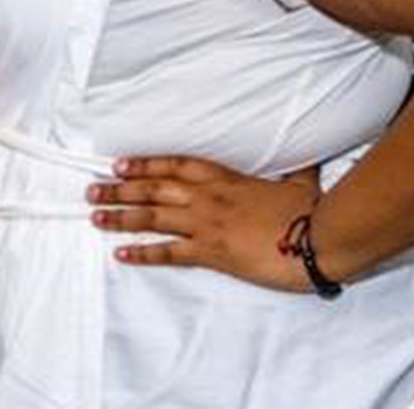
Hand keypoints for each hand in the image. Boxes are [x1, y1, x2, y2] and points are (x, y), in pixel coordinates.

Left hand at [88, 156, 322, 291]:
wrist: (322, 237)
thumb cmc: (313, 211)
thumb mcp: (301, 183)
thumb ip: (296, 171)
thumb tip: (308, 160)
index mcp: (225, 178)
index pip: (174, 166)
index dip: (144, 164)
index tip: (119, 164)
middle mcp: (208, 197)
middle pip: (153, 189)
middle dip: (119, 189)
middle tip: (91, 190)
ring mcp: (207, 224)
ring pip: (152, 217)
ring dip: (120, 216)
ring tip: (95, 217)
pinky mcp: (212, 252)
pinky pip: (169, 252)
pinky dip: (143, 252)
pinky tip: (121, 254)